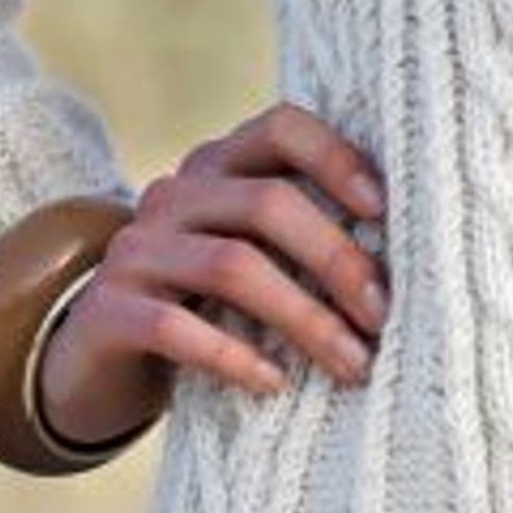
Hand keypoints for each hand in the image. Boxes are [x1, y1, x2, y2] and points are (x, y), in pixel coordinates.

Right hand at [37, 103, 390, 442]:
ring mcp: (135, 250)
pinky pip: (177, 327)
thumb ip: (305, 236)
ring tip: (351, 363)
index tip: (385, 214)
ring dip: (304, 318)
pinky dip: (235, 356)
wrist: (97, 360)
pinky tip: (277, 384)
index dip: (337, 159)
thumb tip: (414, 256)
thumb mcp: (252, 255)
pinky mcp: (107, 311)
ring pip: (231, 266)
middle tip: (383, 317)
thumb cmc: (206, 304)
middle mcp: (172, 195)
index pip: (281, 128)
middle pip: (267, 204)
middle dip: (337, 261)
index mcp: (217, 166)